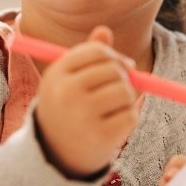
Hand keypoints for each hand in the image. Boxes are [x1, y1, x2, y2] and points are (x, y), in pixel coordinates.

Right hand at [35, 26, 138, 178]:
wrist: (54, 154)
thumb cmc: (66, 108)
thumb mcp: (68, 79)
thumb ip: (87, 55)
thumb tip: (104, 30)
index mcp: (56, 74)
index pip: (96, 52)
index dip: (115, 56)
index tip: (122, 66)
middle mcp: (66, 93)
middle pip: (113, 70)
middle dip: (123, 78)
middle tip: (118, 90)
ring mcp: (82, 116)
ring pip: (125, 91)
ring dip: (126, 99)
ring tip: (112, 110)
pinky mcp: (99, 136)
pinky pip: (130, 115)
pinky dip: (129, 119)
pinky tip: (114, 126)